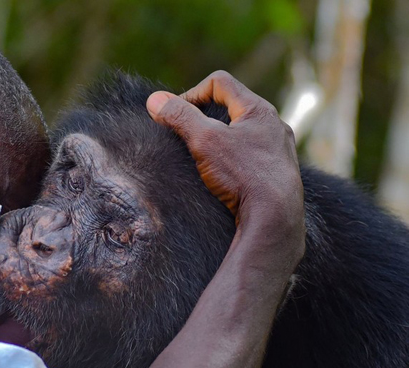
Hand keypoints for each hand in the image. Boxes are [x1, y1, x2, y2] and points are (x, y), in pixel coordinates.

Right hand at [146, 70, 304, 247]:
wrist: (275, 218)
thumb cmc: (243, 175)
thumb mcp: (204, 140)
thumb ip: (179, 116)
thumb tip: (154, 100)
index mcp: (258, 110)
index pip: (219, 83)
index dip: (191, 93)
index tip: (175, 116)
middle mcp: (273, 125)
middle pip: (232, 107)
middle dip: (204, 117)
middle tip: (185, 134)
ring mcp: (279, 150)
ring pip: (243, 133)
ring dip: (219, 138)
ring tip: (202, 156)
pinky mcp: (279, 173)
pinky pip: (251, 155)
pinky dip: (233, 158)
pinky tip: (223, 177)